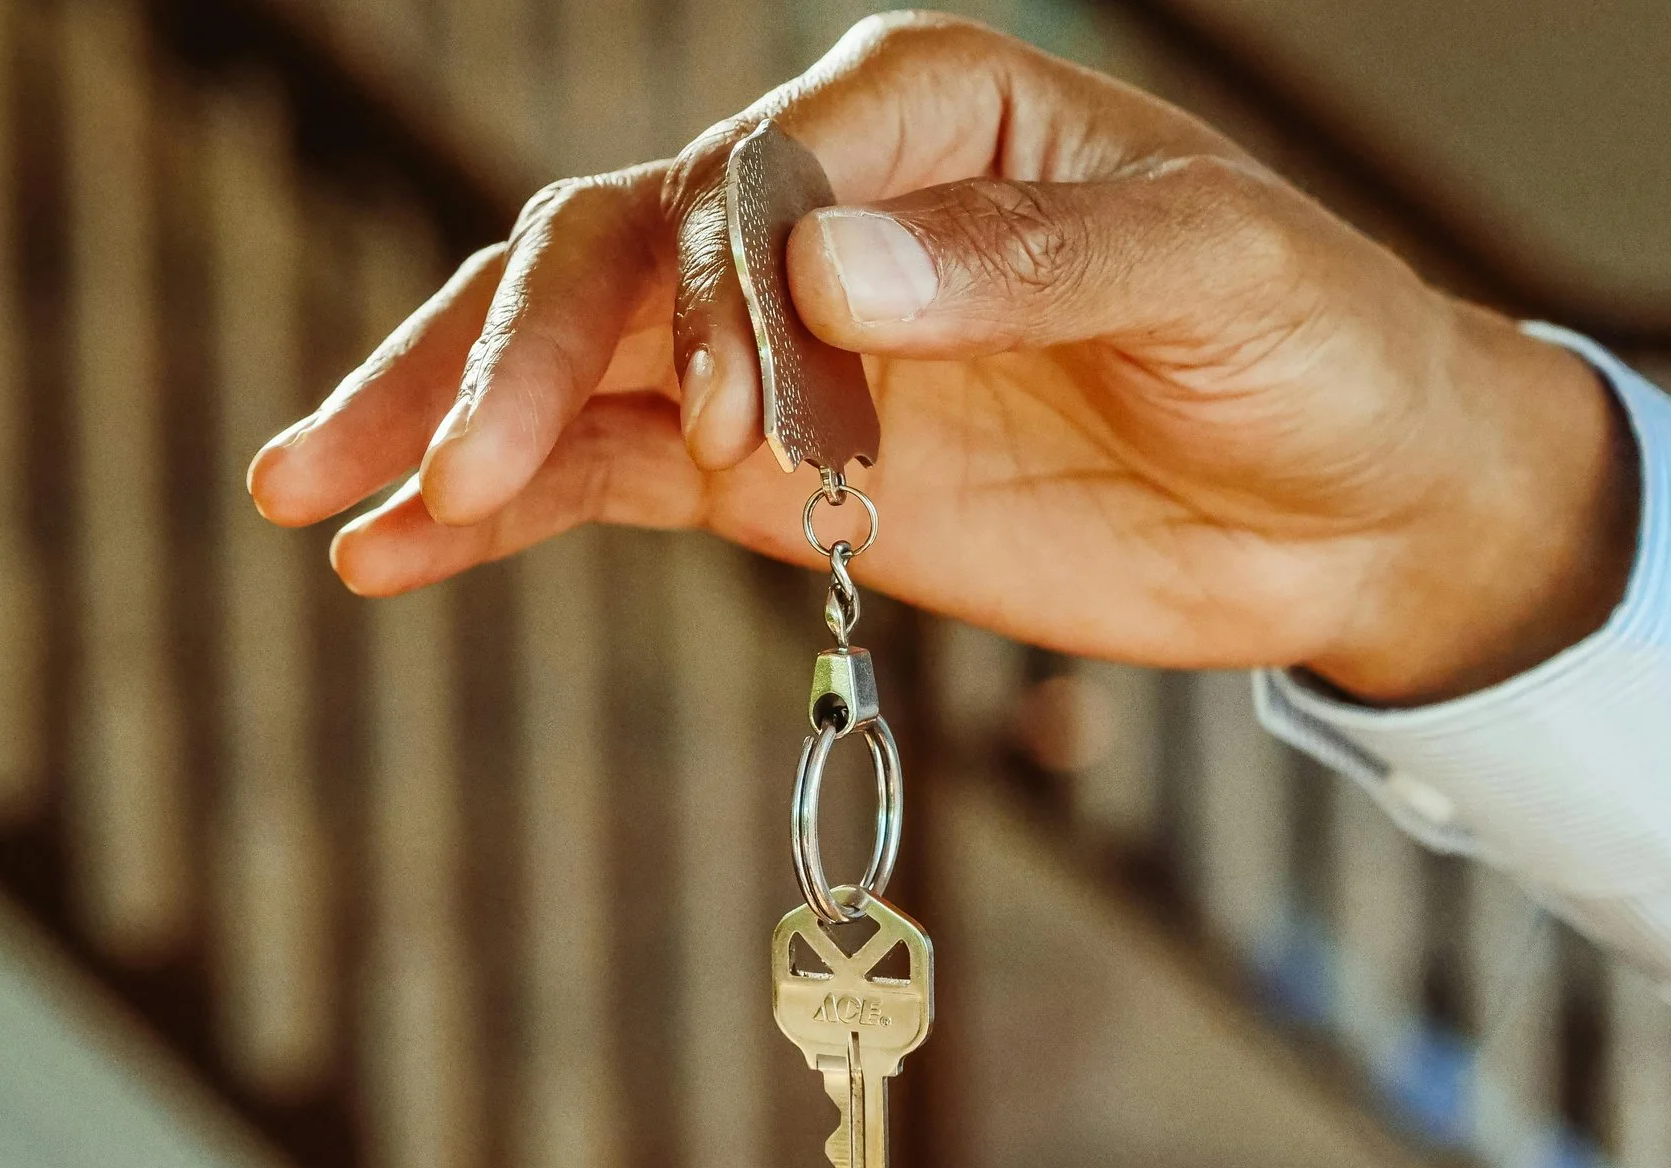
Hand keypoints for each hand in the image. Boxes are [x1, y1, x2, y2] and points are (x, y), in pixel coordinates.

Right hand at [246, 11, 1632, 704]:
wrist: (1357, 502)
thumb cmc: (1320, 347)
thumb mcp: (1219, 274)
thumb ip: (1027, 263)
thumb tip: (826, 266)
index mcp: (923, 109)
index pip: (756, 174)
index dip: (719, 297)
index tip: (734, 432)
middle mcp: (824, 209)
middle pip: (614, 251)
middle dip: (510, 355)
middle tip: (429, 469)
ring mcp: (787, 348)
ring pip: (573, 357)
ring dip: (445, 418)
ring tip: (313, 493)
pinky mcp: (782, 472)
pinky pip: (611, 477)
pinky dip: (506, 514)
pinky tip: (396, 555)